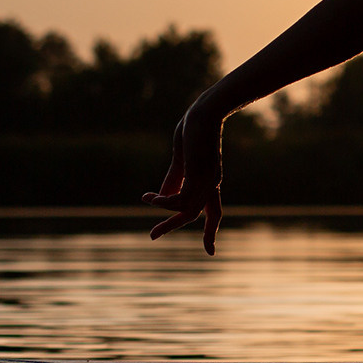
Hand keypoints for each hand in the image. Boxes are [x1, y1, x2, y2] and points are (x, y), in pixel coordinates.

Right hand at [142, 109, 223, 248]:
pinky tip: (149, 197)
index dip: (210, 230)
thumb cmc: (194, 129)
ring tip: (149, 215)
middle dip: (179, 228)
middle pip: (199, 215)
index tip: (210, 252)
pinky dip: (163, 202)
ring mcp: (207, 179)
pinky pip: (179, 199)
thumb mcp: (182, 158)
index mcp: (210, 181)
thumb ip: (175, 178)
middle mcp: (212, 183)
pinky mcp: (199, 173)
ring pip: (188, 211)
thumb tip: (162, 197)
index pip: (213, 211)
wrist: (206, 111)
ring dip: (167, 219)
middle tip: (153, 237)